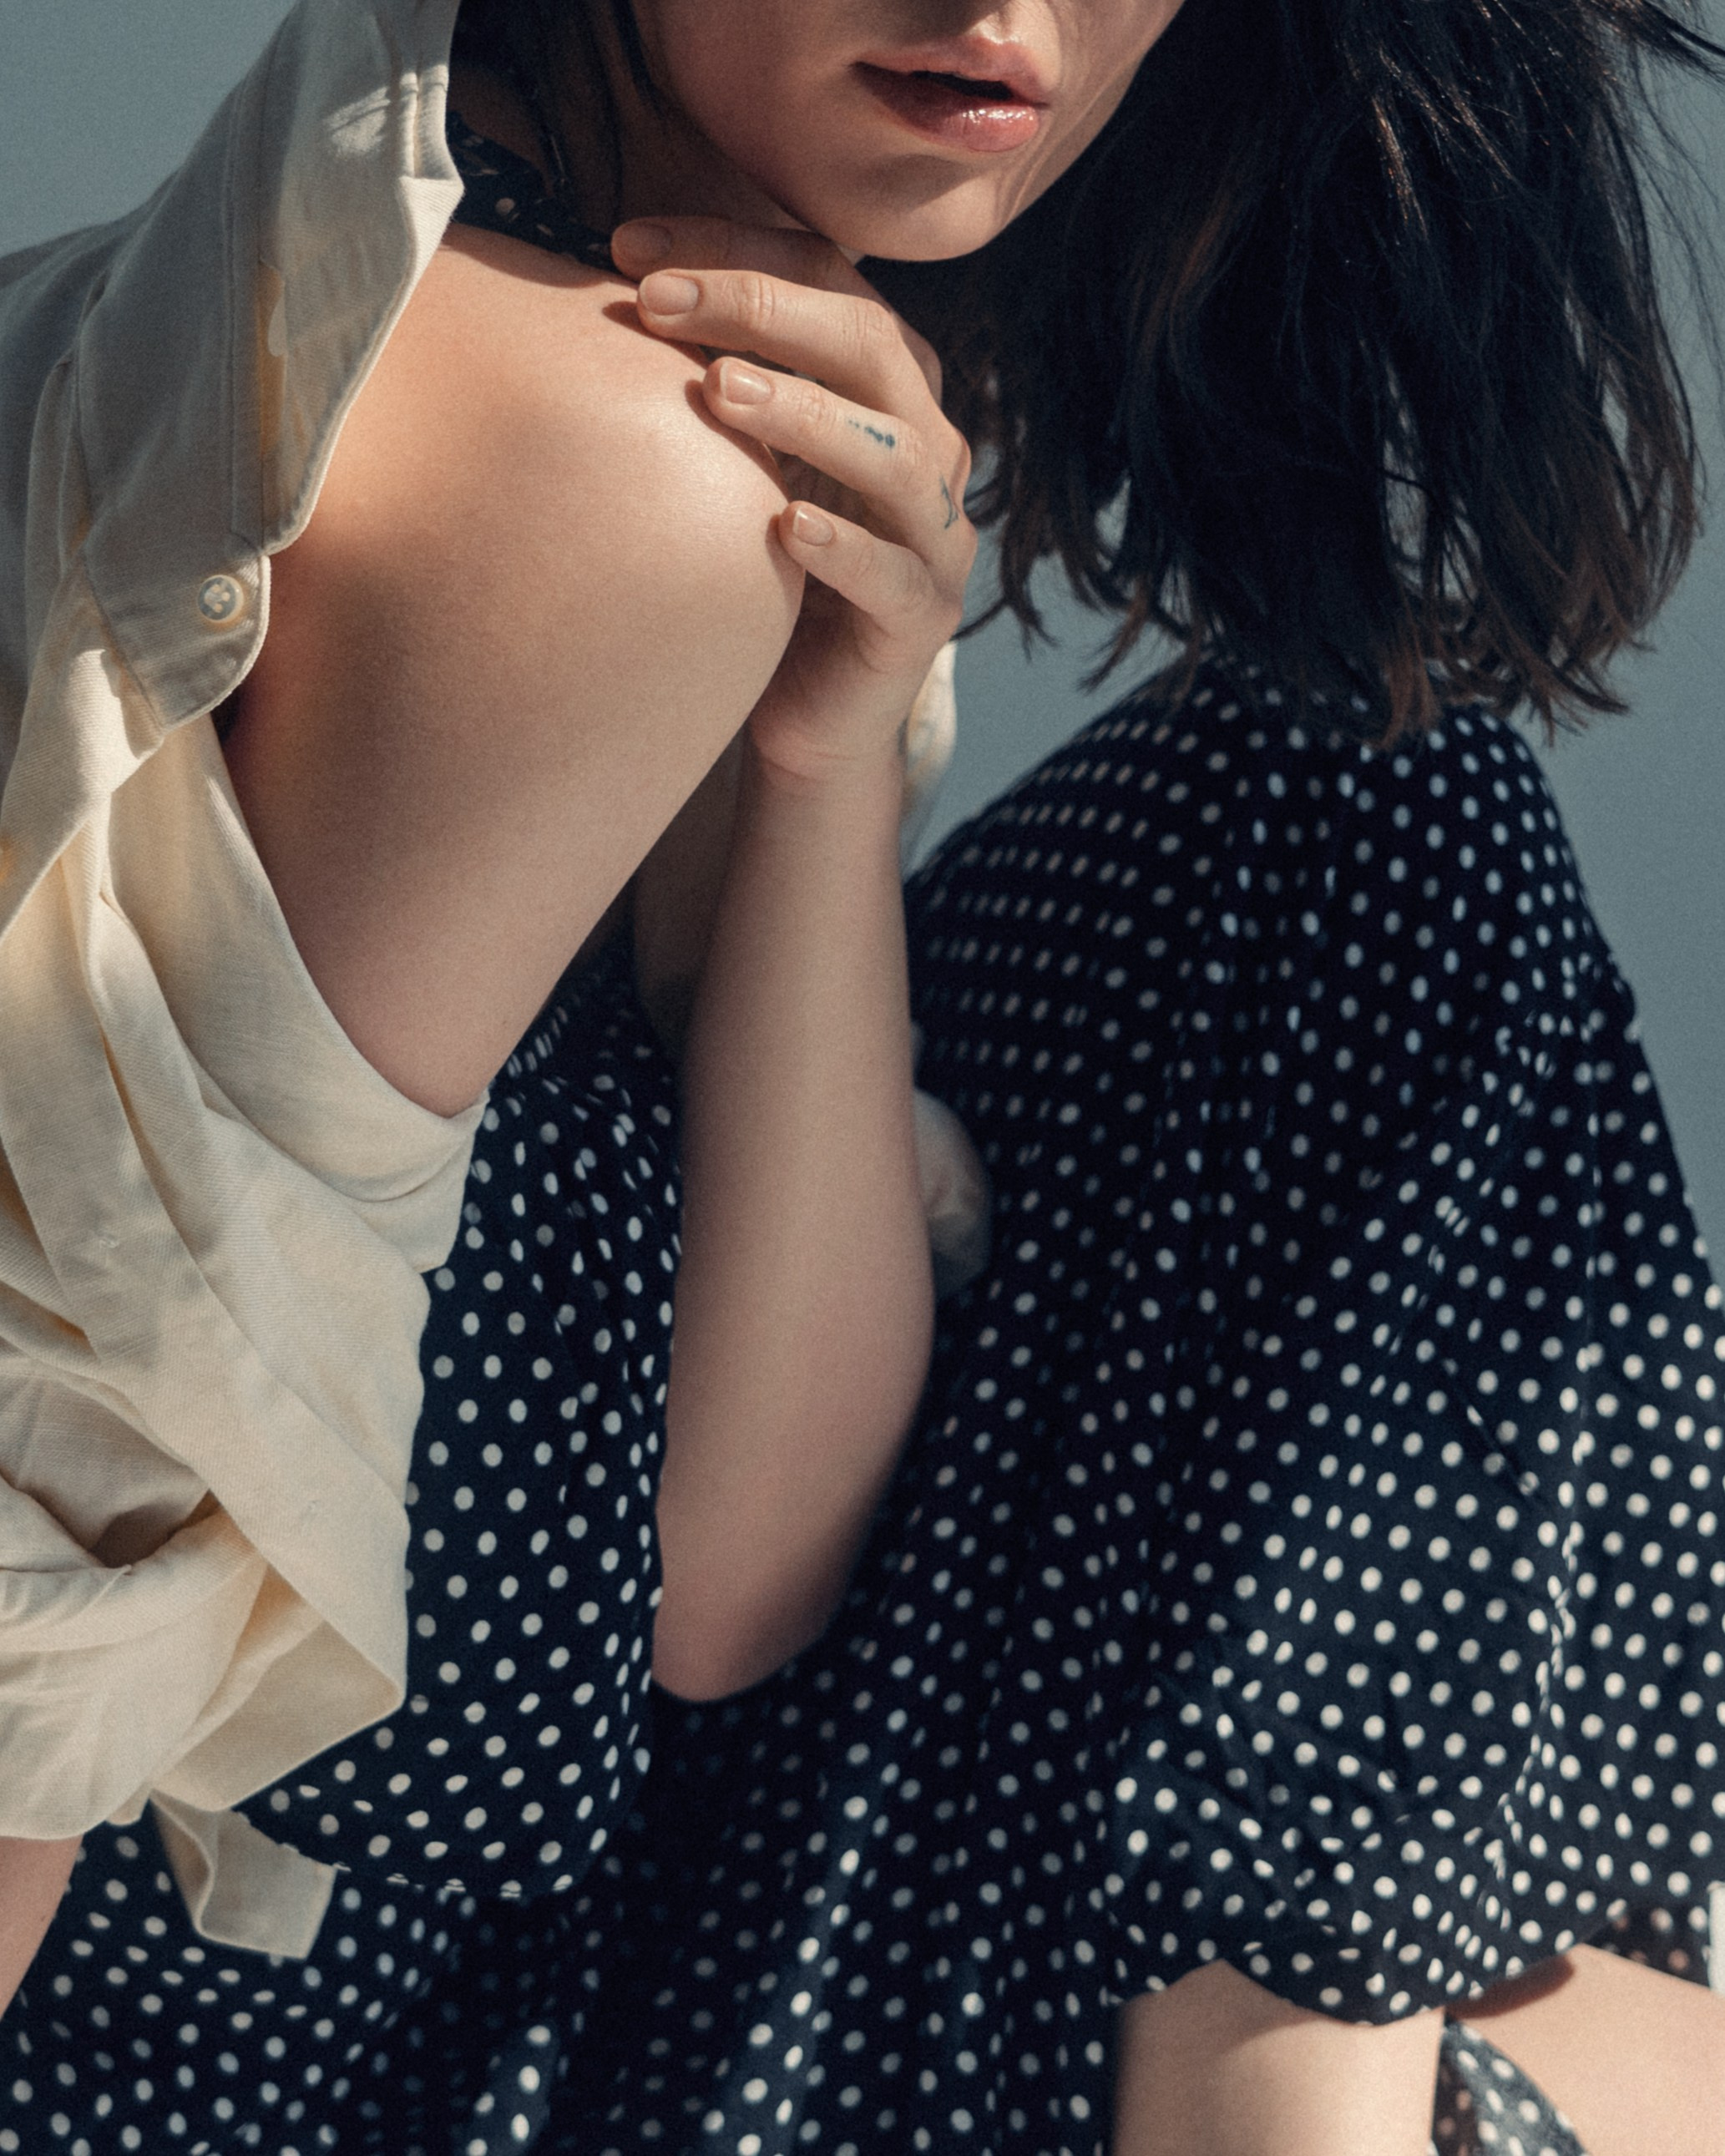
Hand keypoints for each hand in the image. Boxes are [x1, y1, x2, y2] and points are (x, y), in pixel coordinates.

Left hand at [610, 218, 975, 788]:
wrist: (808, 714)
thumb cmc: (761, 572)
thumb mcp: (737, 460)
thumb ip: (706, 377)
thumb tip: (599, 279)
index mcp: (887, 389)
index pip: (829, 281)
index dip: (736, 250)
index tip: (627, 245)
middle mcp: (927, 449)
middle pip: (870, 345)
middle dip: (763, 308)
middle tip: (659, 300)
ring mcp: (936, 536)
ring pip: (894, 455)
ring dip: (807, 413)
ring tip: (719, 391)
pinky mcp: (923, 619)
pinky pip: (891, 574)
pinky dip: (841, 547)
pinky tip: (782, 527)